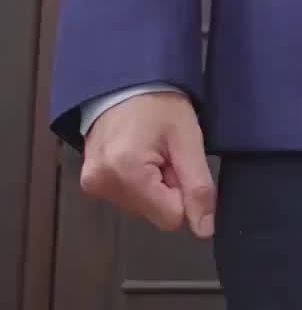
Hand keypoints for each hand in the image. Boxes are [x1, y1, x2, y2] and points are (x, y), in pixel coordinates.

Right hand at [81, 93, 215, 237]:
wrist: (126, 80)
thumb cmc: (160, 102)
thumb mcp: (188, 138)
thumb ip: (198, 186)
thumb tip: (204, 230)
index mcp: (126, 172)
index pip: (170, 217)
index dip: (182, 192)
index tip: (177, 161)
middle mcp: (102, 184)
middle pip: (154, 213)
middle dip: (166, 187)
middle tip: (164, 151)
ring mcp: (92, 185)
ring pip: (141, 207)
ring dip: (152, 185)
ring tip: (150, 149)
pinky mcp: (89, 182)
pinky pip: (126, 197)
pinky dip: (137, 182)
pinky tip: (137, 154)